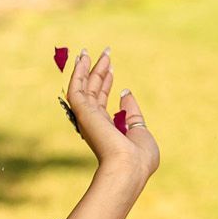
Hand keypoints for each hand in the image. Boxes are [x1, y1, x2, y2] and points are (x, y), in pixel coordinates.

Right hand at [65, 48, 159, 180]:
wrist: (130, 167)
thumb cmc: (140, 158)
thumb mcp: (141, 131)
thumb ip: (132, 113)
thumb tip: (125, 93)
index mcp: (108, 131)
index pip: (103, 103)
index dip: (106, 84)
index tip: (111, 69)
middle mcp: (95, 124)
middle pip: (94, 92)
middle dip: (98, 72)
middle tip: (105, 53)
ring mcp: (88, 118)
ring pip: (84, 88)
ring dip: (87, 68)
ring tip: (89, 50)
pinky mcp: (83, 113)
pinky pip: (77, 88)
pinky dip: (77, 73)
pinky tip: (81, 58)